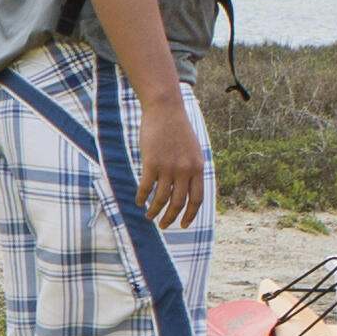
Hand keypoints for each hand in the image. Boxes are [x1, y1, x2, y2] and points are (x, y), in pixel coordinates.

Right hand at [137, 98, 209, 228]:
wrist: (165, 110)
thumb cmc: (178, 129)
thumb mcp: (193, 150)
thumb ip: (192, 169)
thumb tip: (188, 191)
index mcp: (198, 168)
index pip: (196, 200)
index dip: (190, 216)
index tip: (183, 225)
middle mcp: (185, 170)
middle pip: (178, 203)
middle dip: (170, 218)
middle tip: (163, 225)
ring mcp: (168, 167)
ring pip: (161, 198)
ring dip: (154, 211)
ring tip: (149, 216)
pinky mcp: (151, 163)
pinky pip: (146, 187)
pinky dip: (141, 197)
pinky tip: (138, 202)